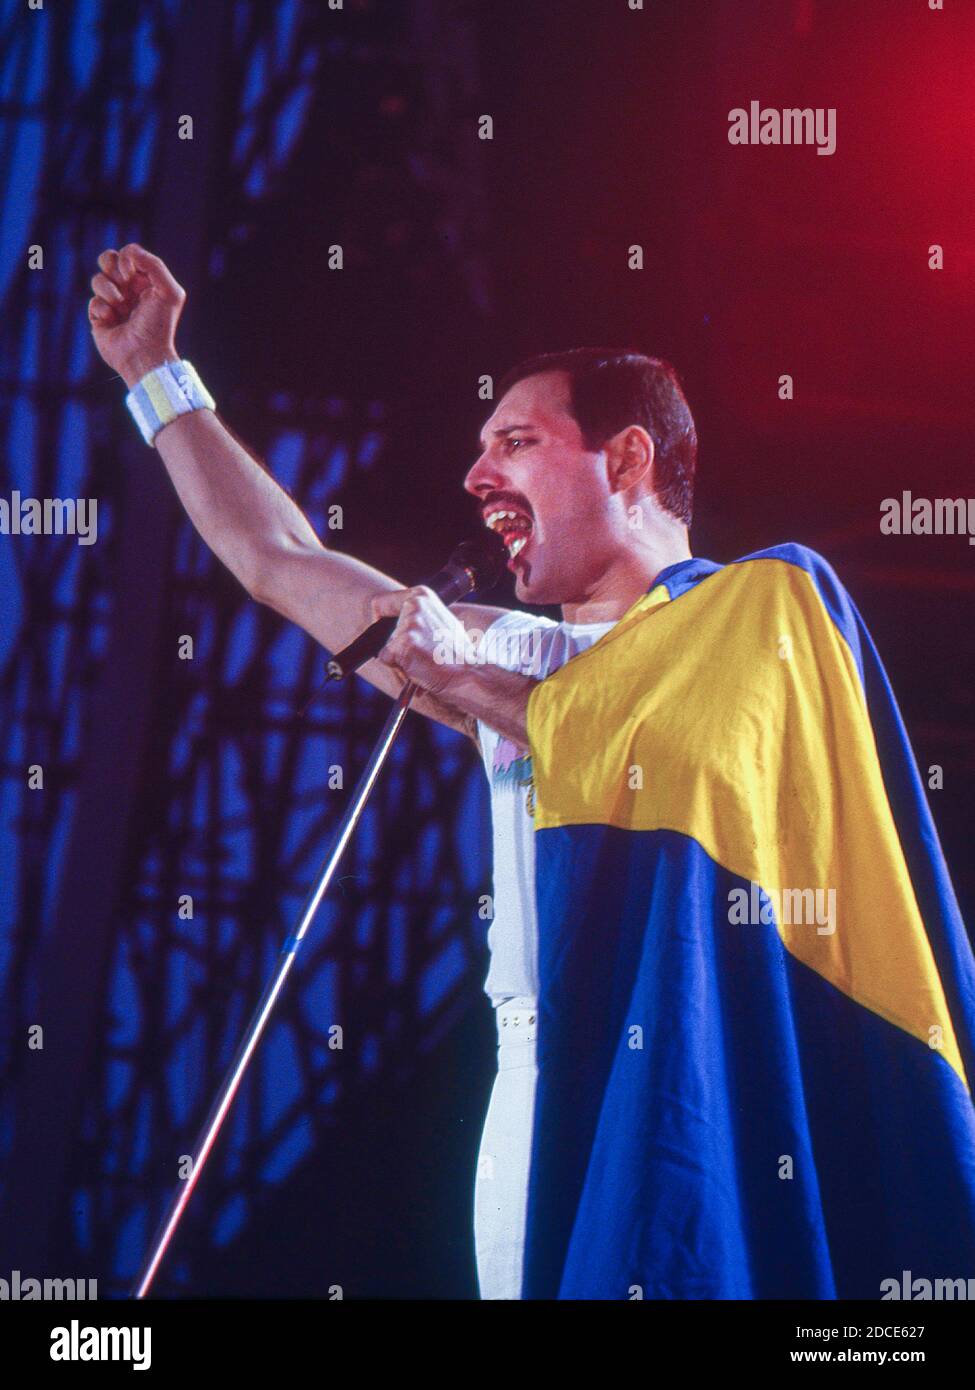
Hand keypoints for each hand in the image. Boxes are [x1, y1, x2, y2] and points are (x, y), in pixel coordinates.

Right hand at [88, 243, 185, 387]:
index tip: (131, 275)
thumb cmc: (160, 325)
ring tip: (121, 308)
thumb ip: (154, 265)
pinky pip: (93, 301)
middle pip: (108, 259)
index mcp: (146, 282)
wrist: (144, 355)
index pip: (128, 254)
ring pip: (98, 279)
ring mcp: (113, 303)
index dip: (126, 259)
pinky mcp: (100, 317)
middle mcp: (129, 291)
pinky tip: (113, 321)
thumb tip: (128, 253)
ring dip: (109, 291)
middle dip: (111, 267)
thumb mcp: (169, 292)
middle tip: (123, 283)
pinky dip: (103, 309)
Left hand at [370, 586, 473, 696]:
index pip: (380, 603)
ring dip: (398, 656)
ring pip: (385, 645)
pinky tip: (419, 666)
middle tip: (418, 651)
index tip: (389, 632)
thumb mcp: (439, 621)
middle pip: (380, 627)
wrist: (468, 673)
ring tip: (422, 659)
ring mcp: (409, 625)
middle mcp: (414, 606)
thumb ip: (418, 617)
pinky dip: (399, 667)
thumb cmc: (457, 653)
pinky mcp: (403, 645)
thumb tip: (395, 625)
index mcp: (421, 595)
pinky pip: (386, 659)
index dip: (381, 621)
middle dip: (392, 642)